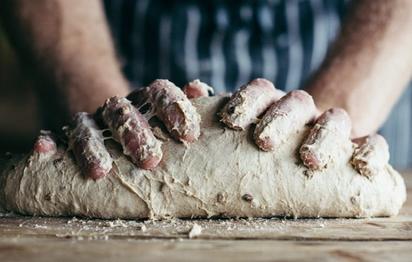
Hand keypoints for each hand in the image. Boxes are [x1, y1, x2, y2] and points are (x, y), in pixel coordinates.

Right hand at [32, 79, 209, 179]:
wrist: (110, 117)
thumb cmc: (150, 126)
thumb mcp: (169, 116)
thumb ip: (184, 107)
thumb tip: (200, 90)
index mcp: (146, 101)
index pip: (160, 92)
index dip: (173, 109)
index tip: (188, 136)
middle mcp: (118, 108)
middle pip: (123, 111)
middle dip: (135, 134)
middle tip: (149, 161)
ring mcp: (92, 121)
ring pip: (87, 126)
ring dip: (92, 147)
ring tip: (100, 171)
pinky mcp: (67, 135)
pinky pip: (53, 135)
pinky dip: (48, 142)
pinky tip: (44, 152)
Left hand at [219, 78, 389, 176]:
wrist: (312, 146)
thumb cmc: (269, 141)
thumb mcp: (243, 126)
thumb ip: (218, 110)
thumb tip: (191, 88)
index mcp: (271, 105)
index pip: (260, 91)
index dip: (246, 101)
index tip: (231, 120)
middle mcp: (302, 111)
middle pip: (296, 103)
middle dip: (280, 119)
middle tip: (263, 141)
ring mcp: (332, 126)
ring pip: (336, 119)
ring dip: (324, 136)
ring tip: (310, 158)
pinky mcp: (360, 144)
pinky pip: (374, 143)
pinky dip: (372, 153)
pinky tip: (363, 167)